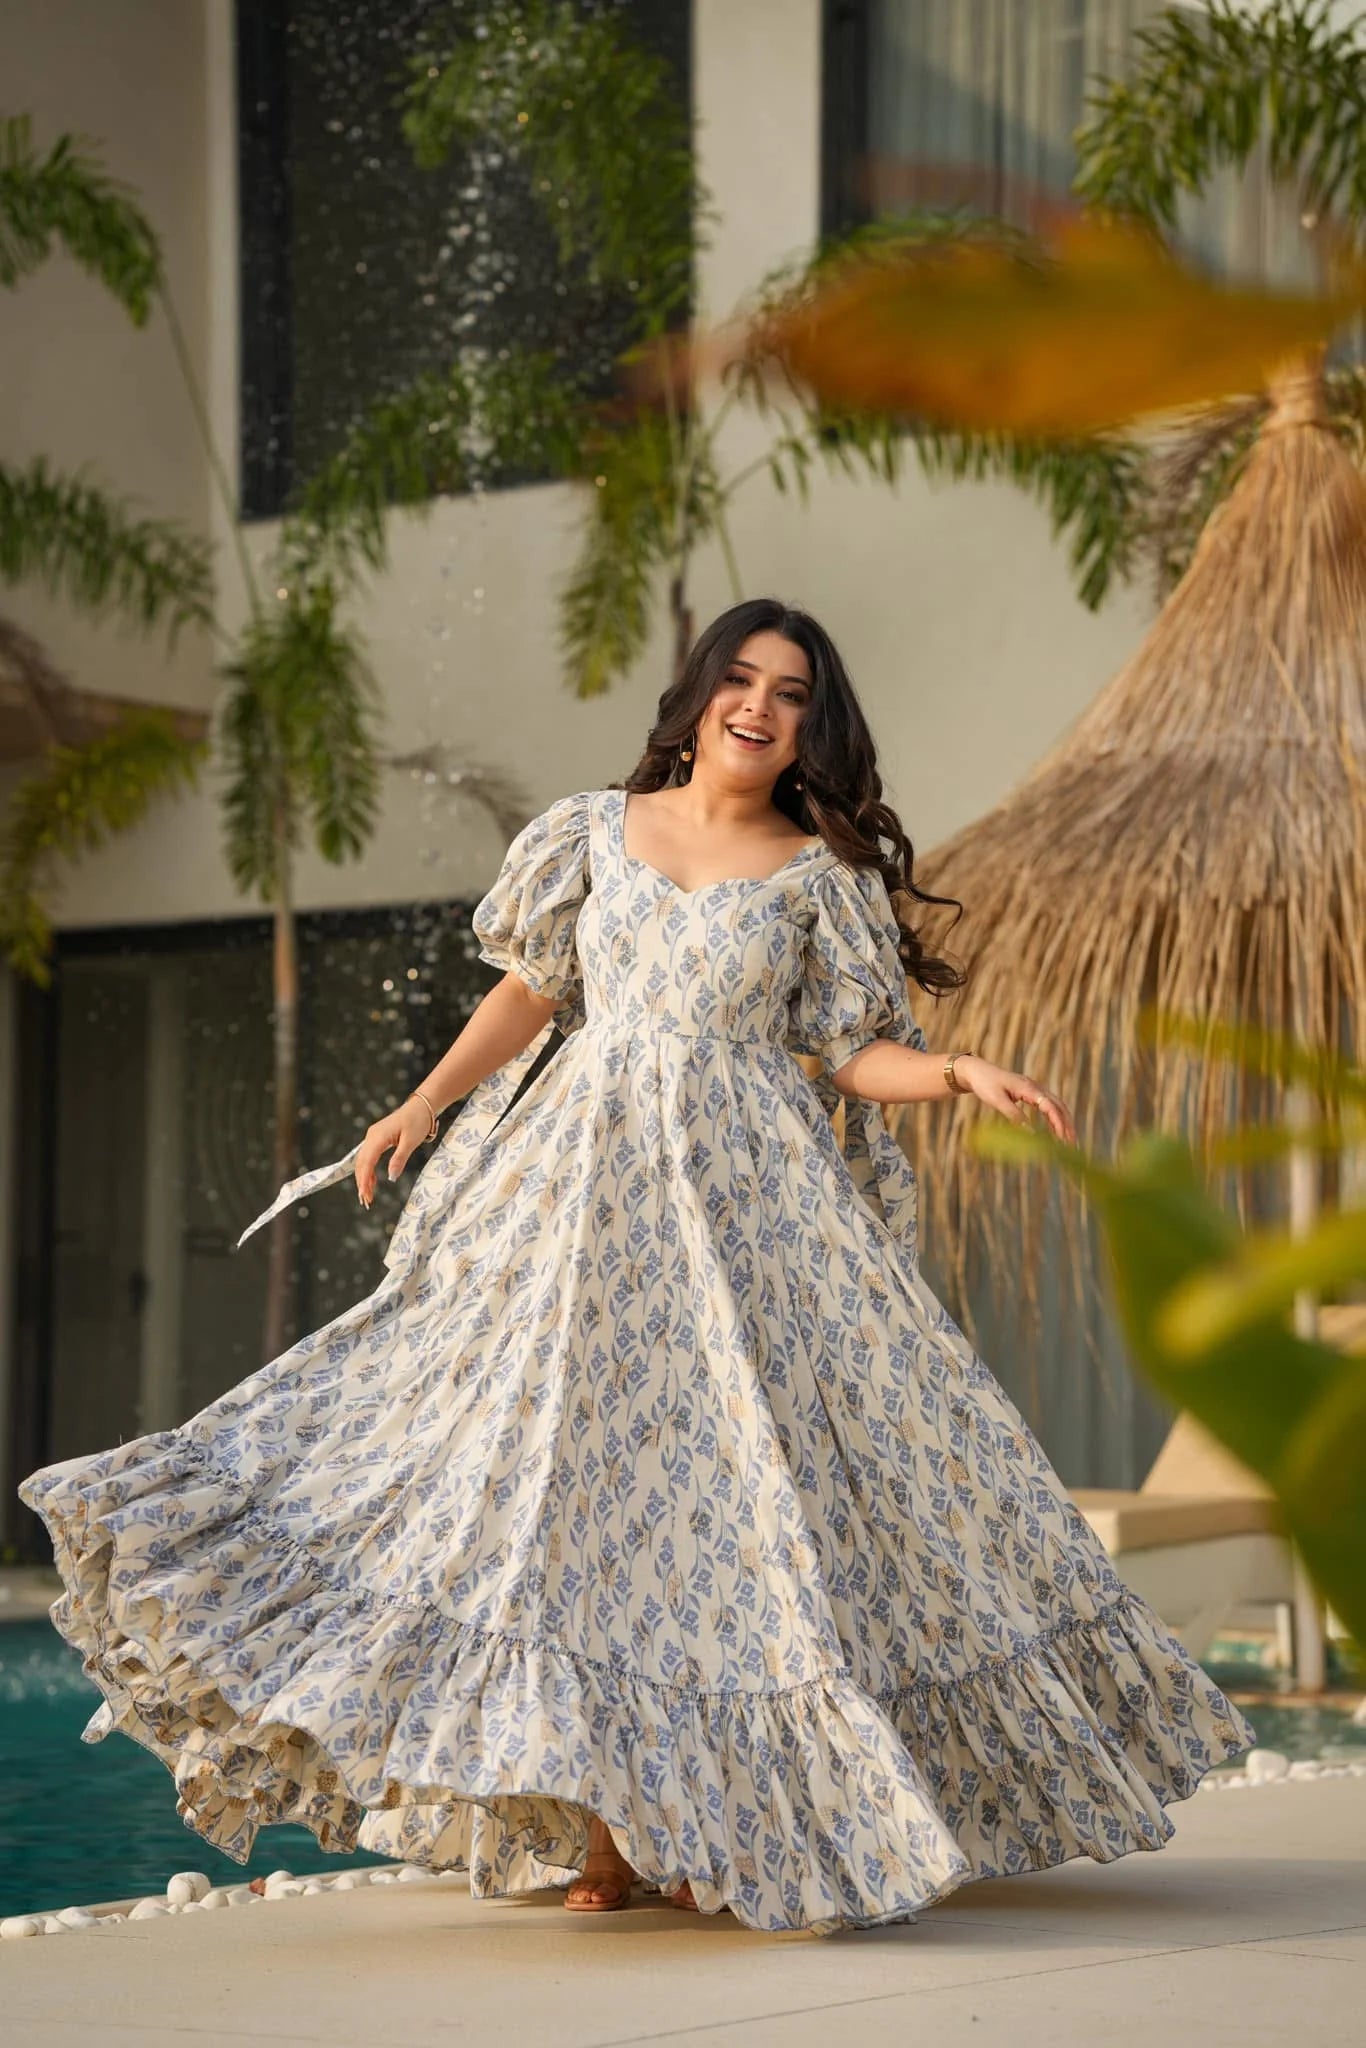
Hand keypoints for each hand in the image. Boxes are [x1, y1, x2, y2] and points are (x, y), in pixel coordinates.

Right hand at [354, 1098, 433, 1206]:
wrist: (421, 1106)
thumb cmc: (418, 1121)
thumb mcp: (411, 1141)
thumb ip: (399, 1159)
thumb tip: (391, 1178)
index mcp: (378, 1136)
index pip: (366, 1162)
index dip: (364, 1180)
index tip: (364, 1195)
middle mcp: (371, 1136)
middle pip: (361, 1163)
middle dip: (361, 1182)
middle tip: (366, 1201)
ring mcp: (373, 1137)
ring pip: (363, 1161)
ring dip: (364, 1178)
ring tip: (368, 1195)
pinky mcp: (377, 1138)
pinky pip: (369, 1156)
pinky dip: (369, 1170)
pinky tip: (372, 1182)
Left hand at [954, 1056, 1076, 1145]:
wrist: (978, 1071)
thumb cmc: (985, 1084)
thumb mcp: (997, 1101)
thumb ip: (1013, 1115)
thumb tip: (1030, 1133)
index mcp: (1028, 1087)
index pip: (1050, 1106)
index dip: (1058, 1123)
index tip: (1063, 1139)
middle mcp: (1036, 1087)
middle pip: (1059, 1106)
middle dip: (1068, 1125)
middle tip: (1073, 1146)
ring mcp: (1035, 1089)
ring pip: (1057, 1106)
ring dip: (1064, 1122)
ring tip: (1069, 1141)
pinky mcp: (1032, 1093)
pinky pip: (1049, 1106)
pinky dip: (1055, 1118)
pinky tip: (1056, 1131)